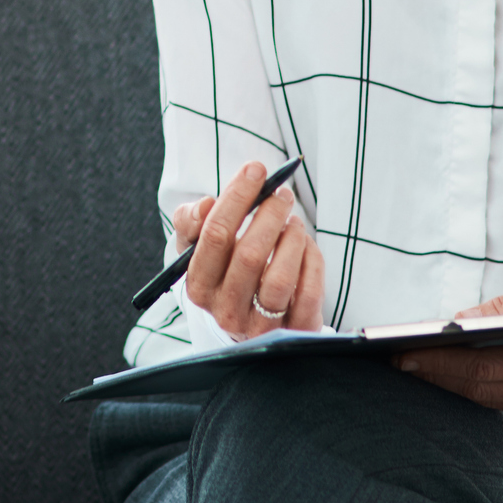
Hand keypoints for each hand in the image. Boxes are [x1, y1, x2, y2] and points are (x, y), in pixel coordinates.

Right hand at [171, 161, 324, 338]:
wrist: (249, 318)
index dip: (237, 197)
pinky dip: (312, 262)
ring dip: (292, 239)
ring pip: (280, 278)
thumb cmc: (223, 270)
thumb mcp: (197, 247)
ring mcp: (259, 326)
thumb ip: (191, 221)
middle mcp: (225, 310)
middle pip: (250, 255)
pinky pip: (308, 293)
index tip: (256, 171)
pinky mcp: (292, 331)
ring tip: (294, 222)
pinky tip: (306, 247)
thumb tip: (205, 206)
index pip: (215, 236)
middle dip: (270, 214)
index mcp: (198, 285)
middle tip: (282, 194)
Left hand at [391, 284, 502, 435]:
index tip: (400, 352)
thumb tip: (455, 320)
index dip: (437, 363)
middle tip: (397, 359)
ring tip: (417, 364)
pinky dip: (481, 389)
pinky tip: (455, 374)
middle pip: (479, 390)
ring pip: (490, 401)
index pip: (480, 368)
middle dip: (435, 374)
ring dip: (453, 383)